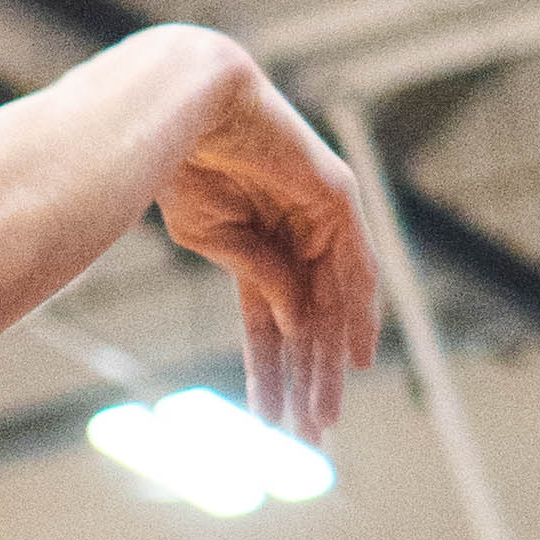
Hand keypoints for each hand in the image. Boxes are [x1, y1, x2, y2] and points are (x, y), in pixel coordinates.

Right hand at [155, 59, 378, 442]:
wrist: (185, 106)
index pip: (270, 323)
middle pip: (308, 323)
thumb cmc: (181, 164)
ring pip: (332, 304)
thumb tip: (296, 322)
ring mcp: (319, 218)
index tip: (272, 416)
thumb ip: (260, 278)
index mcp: (255, 247)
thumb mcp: (214, 239)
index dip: (272, 369)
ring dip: (328, 363)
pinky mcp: (336, 198)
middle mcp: (294, 236)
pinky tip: (354, 356)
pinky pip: (353, 266)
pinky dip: (358, 312)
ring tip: (322, 415)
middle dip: (308, 379)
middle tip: (310, 433)